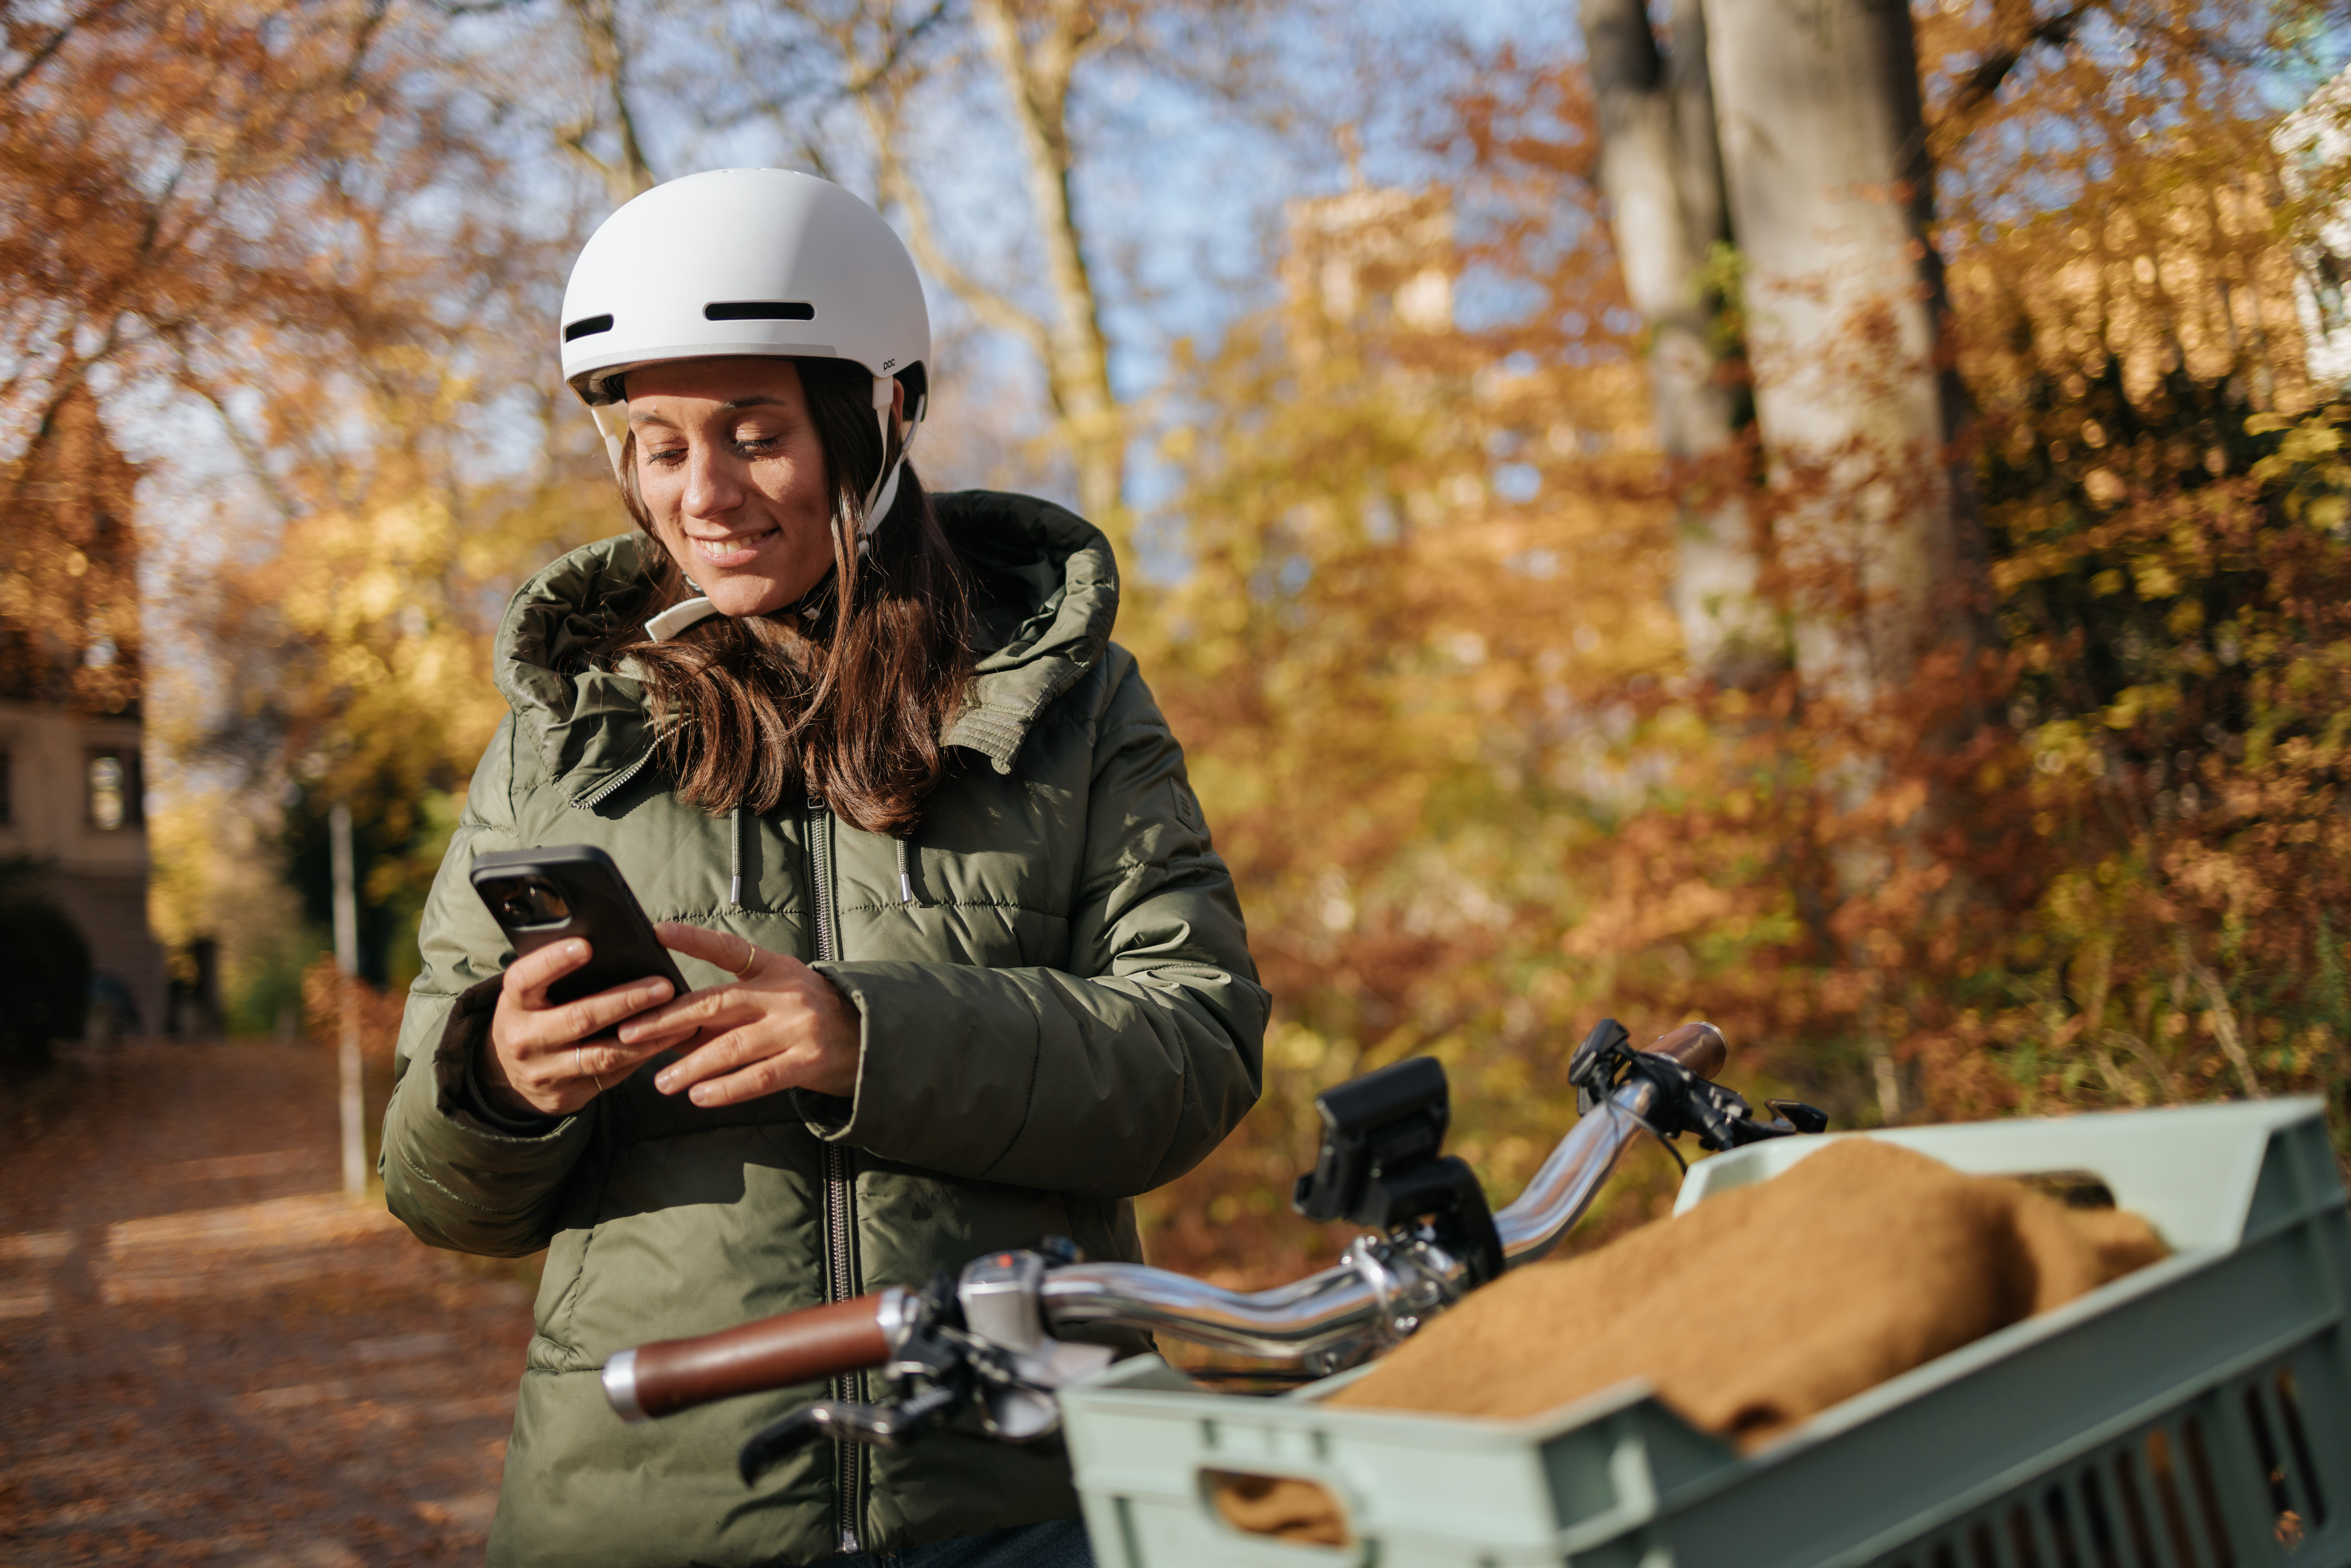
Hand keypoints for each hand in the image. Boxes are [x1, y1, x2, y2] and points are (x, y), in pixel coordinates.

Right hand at [484, 939, 676, 1116]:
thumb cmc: (531, 1017)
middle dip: (626, 1001)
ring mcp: (545, 1072)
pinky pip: (613, 1075)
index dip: (553, 961)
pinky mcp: (567, 1095)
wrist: (508, 1077)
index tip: (586, 945)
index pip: (526, 978)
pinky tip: (668, 1040)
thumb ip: (554, 974)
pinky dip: (643, 1056)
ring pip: (603, 1054)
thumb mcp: (529, 995)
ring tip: (681, 1017)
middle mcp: (525, 1039)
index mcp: (513, 1004)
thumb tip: (608, 941)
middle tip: (663, 986)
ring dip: (647, 1035)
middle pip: (579, 1018)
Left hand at [616, 922, 860, 1107]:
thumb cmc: (809, 1014)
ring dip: (691, 1065)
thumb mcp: (777, 993)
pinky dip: (727, 1088)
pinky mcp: (809, 1061)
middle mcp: (784, 994)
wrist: (869, 1037)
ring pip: (732, 1046)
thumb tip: (669, 1023)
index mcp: (774, 968)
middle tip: (629, 1032)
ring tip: (660, 1081)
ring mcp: (798, 1027)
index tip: (656, 932)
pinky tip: (700, 1096)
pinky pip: (760, 1077)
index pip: (729, 948)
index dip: (693, 939)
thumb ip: (731, 1005)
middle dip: (667, 1020)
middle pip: (716, 1004)